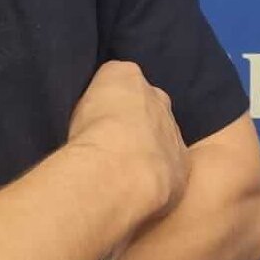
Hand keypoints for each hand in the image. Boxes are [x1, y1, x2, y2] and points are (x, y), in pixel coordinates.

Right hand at [68, 61, 189, 219]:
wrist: (121, 171)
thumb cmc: (91, 134)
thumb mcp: (76, 106)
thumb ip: (93, 103)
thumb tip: (94, 116)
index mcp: (126, 74)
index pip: (120, 79)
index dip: (108, 100)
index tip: (98, 118)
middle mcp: (156, 96)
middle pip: (148, 102)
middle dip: (136, 118)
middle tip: (115, 141)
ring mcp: (174, 129)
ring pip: (163, 134)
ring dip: (149, 146)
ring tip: (126, 167)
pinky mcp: (184, 162)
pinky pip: (172, 163)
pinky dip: (160, 171)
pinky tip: (141, 184)